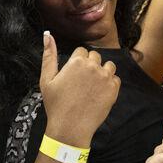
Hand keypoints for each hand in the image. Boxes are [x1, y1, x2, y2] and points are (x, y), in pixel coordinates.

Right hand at [39, 33, 119, 148]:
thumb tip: (47, 34)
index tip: (72, 75)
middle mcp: (93, 66)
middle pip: (95, 56)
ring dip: (102, 72)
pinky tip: (99, 94)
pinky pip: (115, 79)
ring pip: (108, 65)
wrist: (70, 128)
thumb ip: (49, 55)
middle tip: (81, 83)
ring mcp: (106, 77)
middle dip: (89, 65)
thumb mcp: (47, 79)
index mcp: (77, 61)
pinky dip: (109, 84)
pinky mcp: (114, 89)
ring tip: (92, 87)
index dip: (76, 62)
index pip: (81, 51)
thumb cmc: (56, 104)